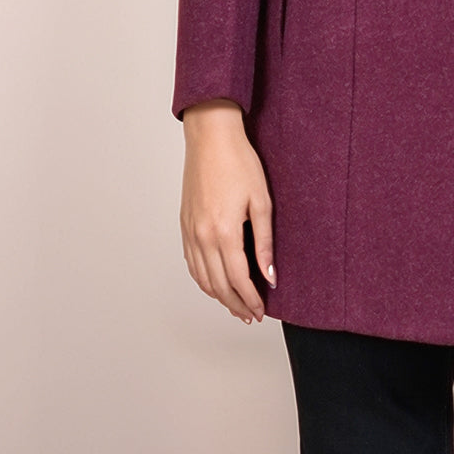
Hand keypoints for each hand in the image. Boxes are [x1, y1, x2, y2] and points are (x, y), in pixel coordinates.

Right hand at [180, 100, 274, 324]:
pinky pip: (191, 263)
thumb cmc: (239, 162)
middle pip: (219, 285)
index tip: (261, 310)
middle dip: (236, 304)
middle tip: (250, 315)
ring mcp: (190, 232)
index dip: (250, 299)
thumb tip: (269, 275)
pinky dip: (203, 280)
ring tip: (235, 305)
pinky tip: (215, 283)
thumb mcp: (261, 201)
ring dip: (218, 296)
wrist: (211, 138)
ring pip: (202, 278)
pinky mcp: (184, 225)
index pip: (238, 280)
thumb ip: (265, 242)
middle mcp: (203, 237)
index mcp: (225, 232)